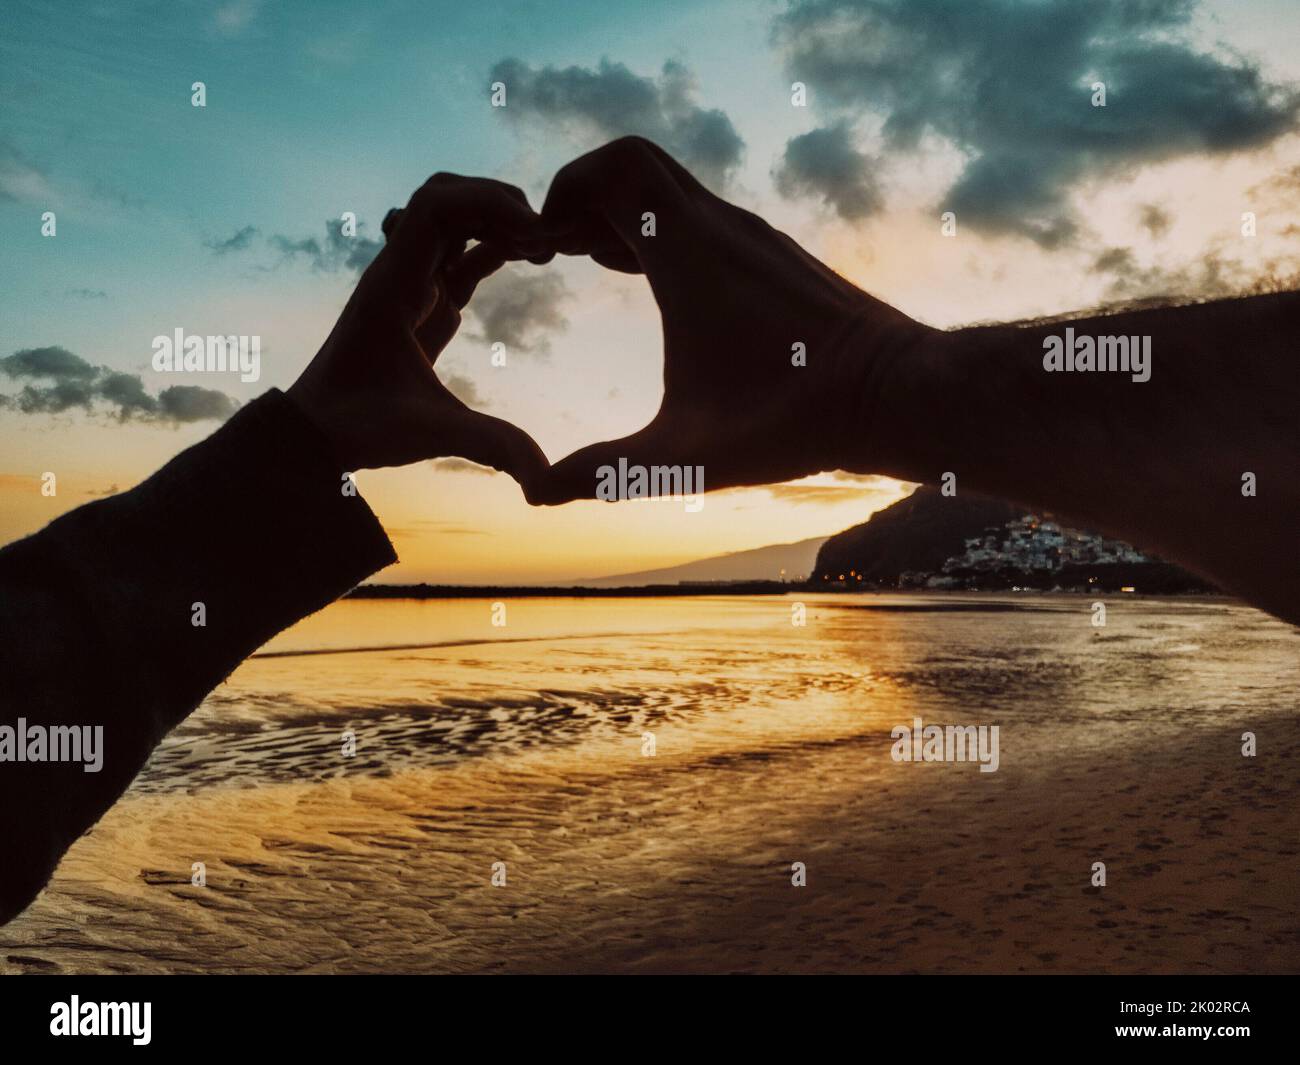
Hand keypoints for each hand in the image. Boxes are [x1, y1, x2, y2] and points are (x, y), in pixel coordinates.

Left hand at [287, 173, 552, 495]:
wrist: (314, 434)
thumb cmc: (357, 428)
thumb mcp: (427, 433)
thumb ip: (489, 445)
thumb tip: (545, 476)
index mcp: (392, 286)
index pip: (436, 206)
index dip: (489, 203)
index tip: (534, 234)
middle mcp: (398, 274)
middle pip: (447, 198)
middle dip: (498, 203)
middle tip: (545, 236)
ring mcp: (410, 286)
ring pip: (454, 222)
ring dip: (498, 222)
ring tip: (545, 247)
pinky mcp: (422, 305)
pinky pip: (459, 256)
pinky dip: (494, 247)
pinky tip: (529, 259)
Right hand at [533, 136, 936, 503]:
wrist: (895, 396)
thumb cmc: (793, 419)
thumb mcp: (684, 457)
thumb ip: (605, 472)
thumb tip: (536, 493)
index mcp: (690, 254)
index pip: (613, 169)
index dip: (563, 192)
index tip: (543, 245)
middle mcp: (723, 228)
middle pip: (636, 165)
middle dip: (586, 196)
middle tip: (557, 249)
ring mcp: (755, 238)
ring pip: (674, 191)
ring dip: (626, 215)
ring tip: (591, 264)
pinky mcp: (778, 257)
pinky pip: (706, 217)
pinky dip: (666, 232)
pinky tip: (656, 285)